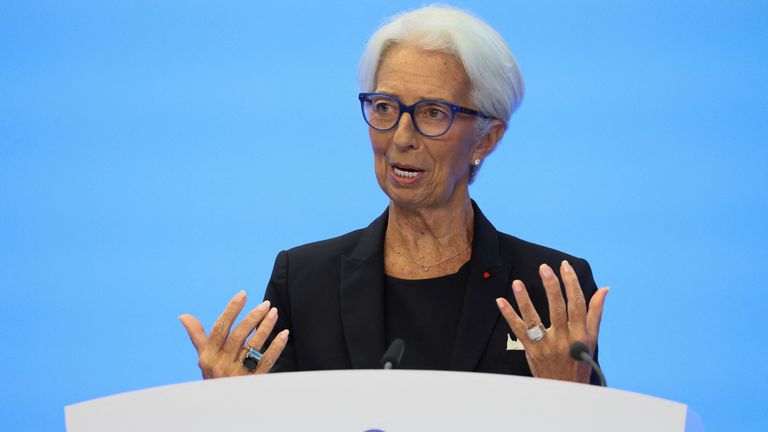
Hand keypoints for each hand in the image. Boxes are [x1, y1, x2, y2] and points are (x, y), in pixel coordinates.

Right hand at [179, 290, 288, 378]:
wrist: (222, 405)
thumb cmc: (213, 377)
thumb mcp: (203, 358)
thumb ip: (197, 336)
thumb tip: (183, 315)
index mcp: (208, 356)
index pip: (220, 328)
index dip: (231, 310)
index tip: (243, 294)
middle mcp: (221, 365)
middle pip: (239, 335)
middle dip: (253, 317)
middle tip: (266, 304)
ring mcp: (238, 374)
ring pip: (254, 346)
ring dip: (266, 327)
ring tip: (274, 313)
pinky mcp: (253, 381)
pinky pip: (267, 361)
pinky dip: (276, 346)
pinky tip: (284, 334)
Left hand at [496, 260, 607, 382]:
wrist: (566, 389)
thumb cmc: (579, 362)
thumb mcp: (591, 339)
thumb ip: (595, 313)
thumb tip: (604, 289)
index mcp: (581, 333)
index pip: (577, 304)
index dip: (571, 283)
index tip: (565, 267)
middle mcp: (564, 338)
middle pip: (558, 308)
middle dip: (552, 286)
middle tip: (544, 268)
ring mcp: (547, 345)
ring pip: (535, 319)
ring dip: (525, 300)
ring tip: (517, 283)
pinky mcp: (532, 351)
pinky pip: (518, 331)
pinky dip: (509, 315)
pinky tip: (500, 301)